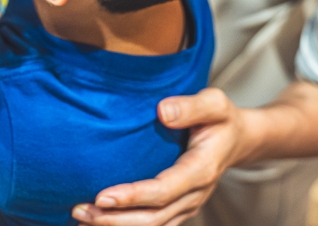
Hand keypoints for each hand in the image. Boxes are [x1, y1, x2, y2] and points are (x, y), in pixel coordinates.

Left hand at [73, 89, 249, 225]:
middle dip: (115, 220)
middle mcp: (194, 195)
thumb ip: (191, 106)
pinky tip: (97, 222)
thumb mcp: (214, 103)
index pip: (164, 190)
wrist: (237, 140)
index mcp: (201, 169)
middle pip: (154, 218)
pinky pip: (153, 225)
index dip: (133, 196)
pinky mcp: (179, 209)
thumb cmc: (220, 118)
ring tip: (80, 218)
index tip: (102, 197)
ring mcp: (187, 206)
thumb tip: (163, 111)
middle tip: (80, 210)